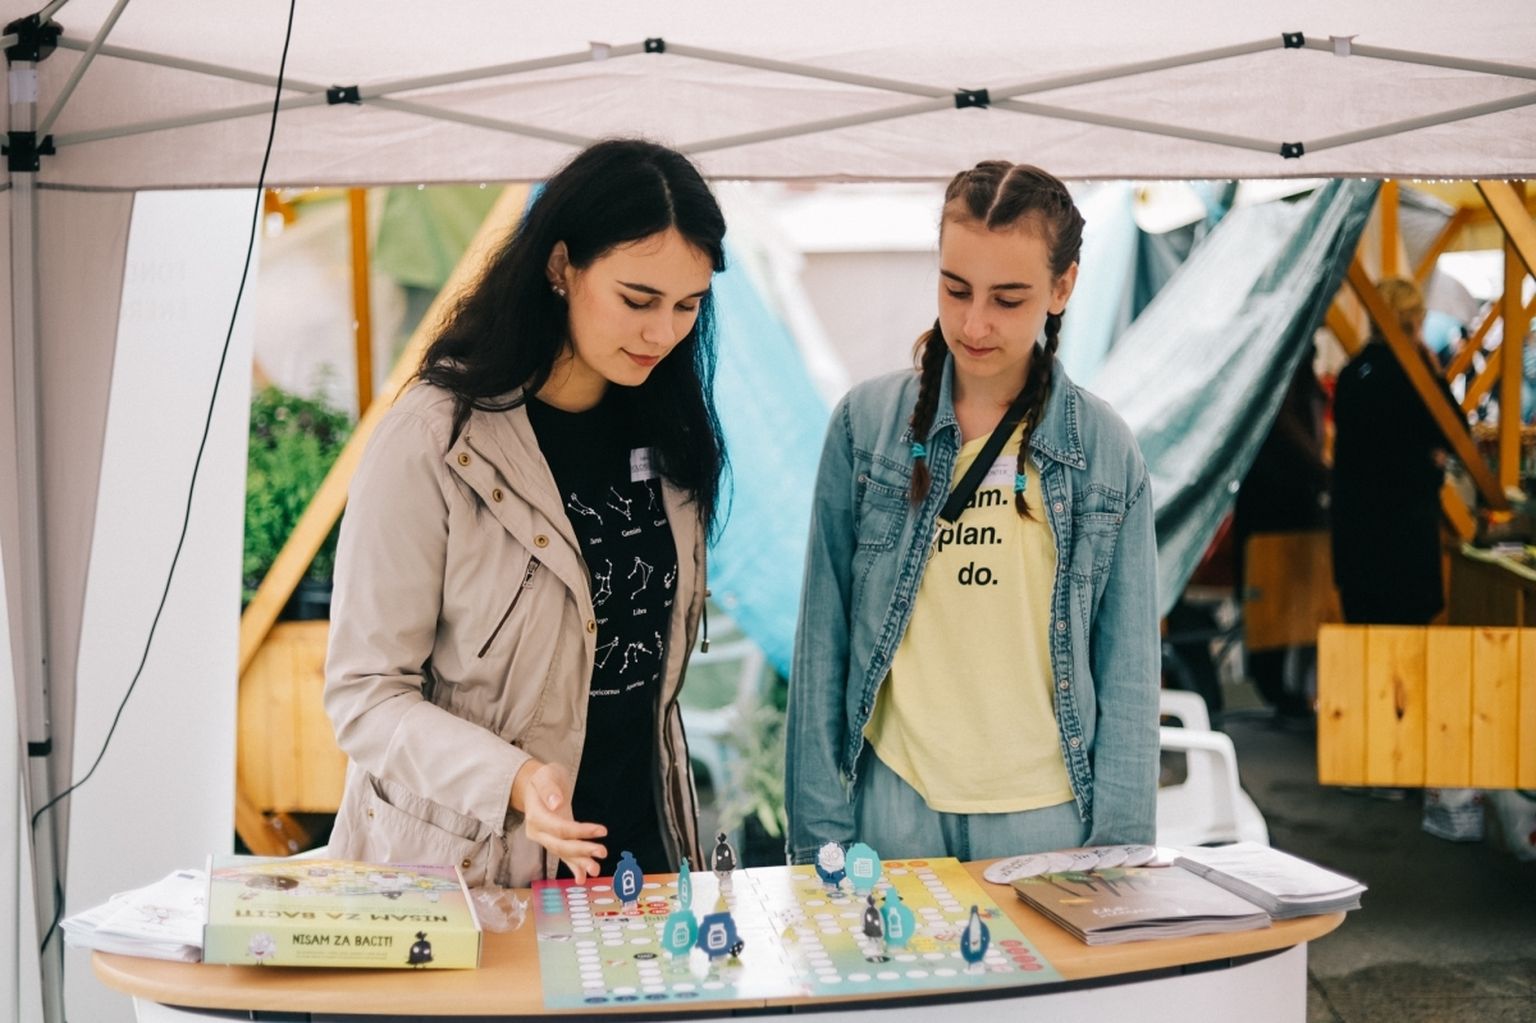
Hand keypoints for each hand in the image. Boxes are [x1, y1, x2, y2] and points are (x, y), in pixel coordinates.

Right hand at [511, 760, 606, 881]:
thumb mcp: (545, 776)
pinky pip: (563, 856)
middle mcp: (537, 832)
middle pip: (560, 845)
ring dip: (580, 863)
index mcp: (535, 816)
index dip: (581, 831)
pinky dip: (573, 867)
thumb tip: (556, 802)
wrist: (535, 786)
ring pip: (562, 854)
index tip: (601, 830)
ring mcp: (545, 838)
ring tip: (596, 870)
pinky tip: (583, 877)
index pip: (559, 828)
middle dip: (582, 851)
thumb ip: (549, 789)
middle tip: (603, 852)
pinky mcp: (554, 840)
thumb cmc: (543, 778)